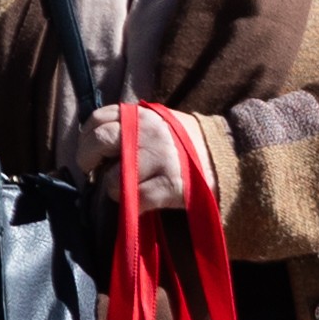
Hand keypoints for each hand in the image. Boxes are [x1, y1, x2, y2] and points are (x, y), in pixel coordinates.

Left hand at [62, 104, 186, 195]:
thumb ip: (132, 125)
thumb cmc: (188, 145)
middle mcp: (149, 132)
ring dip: (114, 188)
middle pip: (99, 142)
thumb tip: (95, 139)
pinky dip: (134, 204)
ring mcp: (160, 158)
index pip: (99, 119)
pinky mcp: (170, 184)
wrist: (232, 160)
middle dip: (88, 159)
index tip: (91, 151)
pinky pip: (134, 199)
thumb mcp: (161, 122)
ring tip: (129, 188)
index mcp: (144, 115)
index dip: (87, 137)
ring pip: (112, 178)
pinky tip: (144, 201)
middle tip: (94, 171)